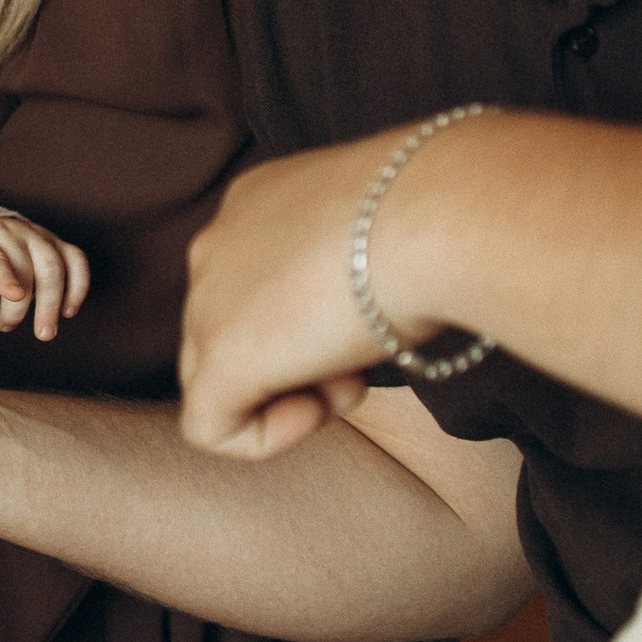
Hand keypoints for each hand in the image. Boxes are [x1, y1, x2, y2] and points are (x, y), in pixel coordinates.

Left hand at [0, 212, 90, 339]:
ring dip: (58, 299)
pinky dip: (79, 284)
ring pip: (56, 263)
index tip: (15, 296)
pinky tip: (69, 310)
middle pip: (31, 267)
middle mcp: (11, 234)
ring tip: (48, 330)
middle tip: (35, 334)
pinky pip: (75, 258)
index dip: (6, 277)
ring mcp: (35, 235)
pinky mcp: (53, 242)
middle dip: (36, 304)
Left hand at [178, 127, 488, 458]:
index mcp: (255, 205)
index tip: (365, 322)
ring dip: (290, 395)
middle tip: (360, 361)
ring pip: (217, 378)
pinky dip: (264, 436)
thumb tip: (355, 313)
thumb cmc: (433, 222)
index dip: (310, 321)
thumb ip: (347, 269)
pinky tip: (318, 410)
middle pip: (232, 331)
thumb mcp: (378, 238)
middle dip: (298, 360)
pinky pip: (210, 426)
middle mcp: (217, 244)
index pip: (256, 285)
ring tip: (352, 378)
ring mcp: (208, 299)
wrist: (434, 218)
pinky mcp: (221, 356)